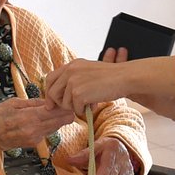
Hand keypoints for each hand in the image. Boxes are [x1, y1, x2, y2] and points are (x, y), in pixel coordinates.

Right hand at [0, 97, 74, 152]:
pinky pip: (47, 132)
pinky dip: (50, 126)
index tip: (70, 102)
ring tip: (60, 110)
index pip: (54, 112)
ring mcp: (34, 138)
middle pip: (59, 122)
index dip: (65, 107)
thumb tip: (49, 100)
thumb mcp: (14, 102)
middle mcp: (34, 129)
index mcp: (29, 117)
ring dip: (59, 120)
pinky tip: (48, 119)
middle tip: (69, 105)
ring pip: (55, 128)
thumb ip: (33, 102)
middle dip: (66, 113)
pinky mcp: (34, 143)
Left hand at [47, 55, 174, 120]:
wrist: (124, 78)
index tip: (52, 104)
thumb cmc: (110, 78)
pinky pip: (75, 109)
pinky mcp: (78, 93)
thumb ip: (74, 79)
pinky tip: (95, 103)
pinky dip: (85, 110)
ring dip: (76, 107)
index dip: (50, 93)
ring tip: (90, 102)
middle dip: (61, 104)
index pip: (50, 79)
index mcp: (71, 65)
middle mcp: (69, 71)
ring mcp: (73, 82)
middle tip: (74, 107)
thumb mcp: (88, 72)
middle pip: (52, 93)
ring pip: (64, 104)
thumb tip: (59, 97)